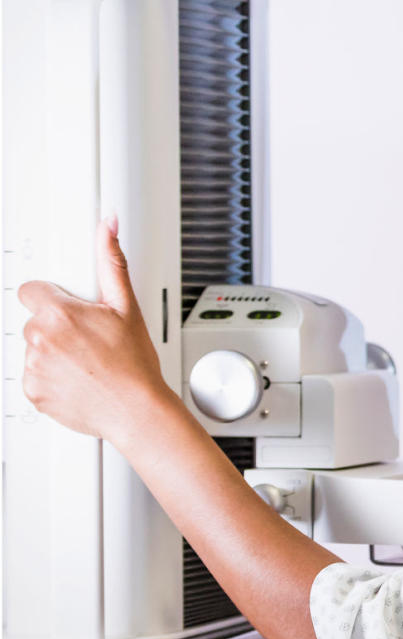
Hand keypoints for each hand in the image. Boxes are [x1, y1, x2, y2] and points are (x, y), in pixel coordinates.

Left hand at [18, 217, 175, 442]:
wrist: (136, 410)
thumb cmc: (135, 364)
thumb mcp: (127, 307)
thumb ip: (112, 262)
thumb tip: (106, 228)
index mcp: (59, 313)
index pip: (30, 291)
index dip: (51, 299)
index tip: (67, 310)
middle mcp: (40, 339)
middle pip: (34, 321)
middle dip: (56, 327)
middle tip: (87, 340)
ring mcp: (33, 367)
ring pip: (34, 349)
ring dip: (52, 352)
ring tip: (85, 362)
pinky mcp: (33, 391)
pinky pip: (34, 376)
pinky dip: (50, 378)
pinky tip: (77, 379)